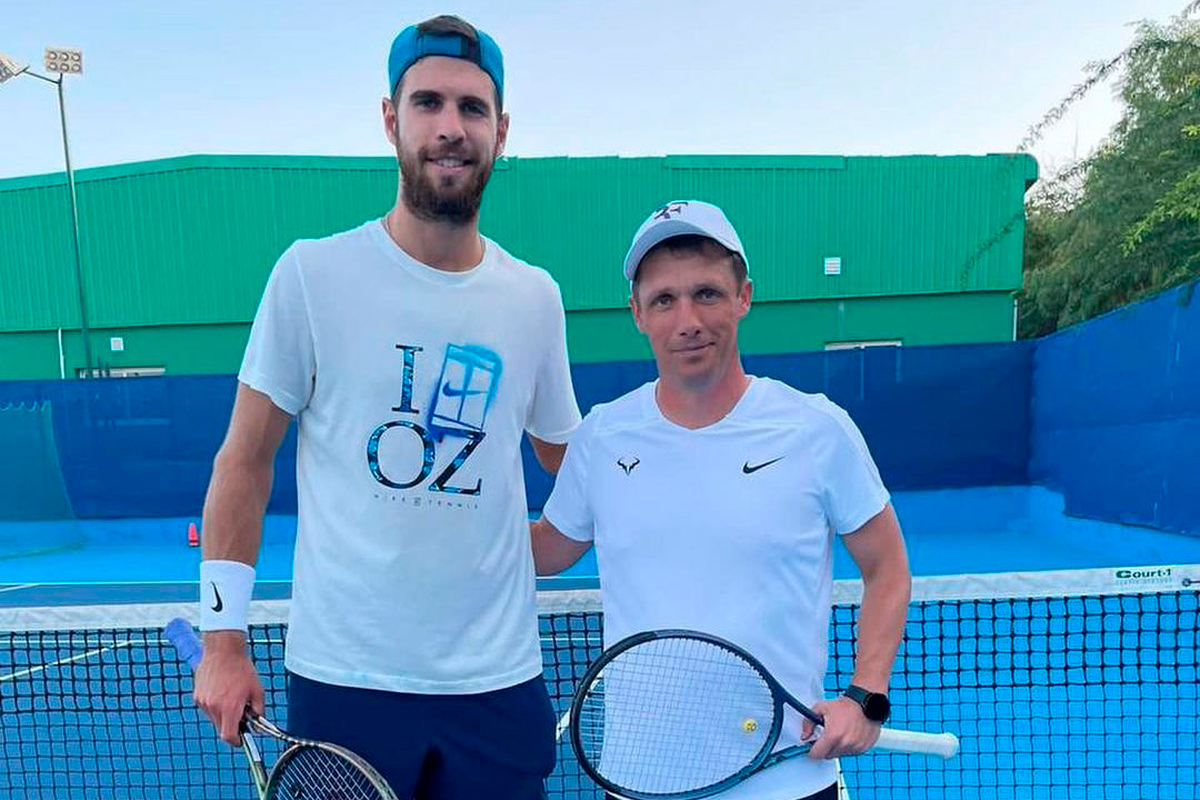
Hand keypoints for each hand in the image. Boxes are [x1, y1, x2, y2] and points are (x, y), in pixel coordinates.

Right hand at [193, 631, 263, 745]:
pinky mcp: (197, 696)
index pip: (229, 736)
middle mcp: (214, 707)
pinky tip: (222, 691)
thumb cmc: (241, 668)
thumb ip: (259, 710)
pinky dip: (215, 706)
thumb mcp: (257, 690)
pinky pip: (208, 709)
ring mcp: (203, 702)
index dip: (236, 741)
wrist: (223, 650)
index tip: (242, 740)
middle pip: (221, 728)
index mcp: (230, 707)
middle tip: (241, 713)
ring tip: (231, 696)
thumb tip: (259, 725)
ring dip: (223, 715)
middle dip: (232, 725)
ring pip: (214, 719)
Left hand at [802, 697, 880, 759]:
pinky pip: (851, 753)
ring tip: (840, 732)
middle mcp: (845, 744)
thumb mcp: (820, 708)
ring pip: (839, 755)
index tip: (812, 746)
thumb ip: (808, 723)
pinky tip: (849, 735)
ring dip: (837, 747)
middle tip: (827, 736)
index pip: (817, 754)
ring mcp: (855, 748)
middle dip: (824, 748)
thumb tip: (805, 736)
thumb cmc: (845, 705)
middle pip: (828, 756)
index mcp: (832, 735)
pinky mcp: (864, 748)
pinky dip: (848, 747)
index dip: (812, 750)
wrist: (865, 703)